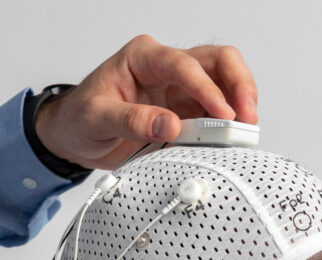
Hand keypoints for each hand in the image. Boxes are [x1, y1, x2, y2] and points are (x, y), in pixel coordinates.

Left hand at [35, 34, 258, 169]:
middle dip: (239, 85)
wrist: (75, 135)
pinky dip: (230, 125)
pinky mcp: (188, 112)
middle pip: (218, 61)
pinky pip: (218, 112)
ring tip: (247, 131)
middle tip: (246, 116)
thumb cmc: (81, 117)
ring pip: (226, 82)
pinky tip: (233, 140)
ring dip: (242, 103)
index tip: (222, 114)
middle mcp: (167, 67)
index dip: (207, 89)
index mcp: (143, 57)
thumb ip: (131, 120)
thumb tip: (168, 125)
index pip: (184, 65)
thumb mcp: (97, 118)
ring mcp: (181, 89)